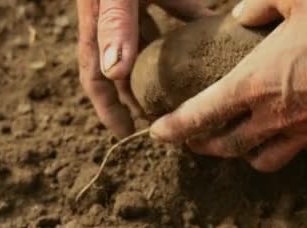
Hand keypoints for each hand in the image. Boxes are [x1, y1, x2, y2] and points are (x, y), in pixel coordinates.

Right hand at [77, 0, 211, 137]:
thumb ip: (116, 25)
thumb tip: (115, 72)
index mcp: (97, 25)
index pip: (95, 77)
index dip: (107, 110)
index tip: (126, 135)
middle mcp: (114, 18)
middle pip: (125, 67)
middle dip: (140, 94)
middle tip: (164, 118)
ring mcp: (135, 1)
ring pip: (151, 43)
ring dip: (165, 66)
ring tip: (185, 89)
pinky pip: (178, 9)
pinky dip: (192, 23)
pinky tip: (210, 35)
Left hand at [150, 0, 306, 170]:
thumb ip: (261, 1)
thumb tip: (241, 14)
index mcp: (256, 84)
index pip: (201, 115)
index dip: (174, 127)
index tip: (157, 133)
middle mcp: (276, 117)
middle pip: (226, 147)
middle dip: (201, 146)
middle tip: (190, 140)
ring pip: (261, 160)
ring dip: (240, 155)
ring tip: (234, 143)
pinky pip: (297, 151)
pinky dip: (279, 147)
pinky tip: (283, 131)